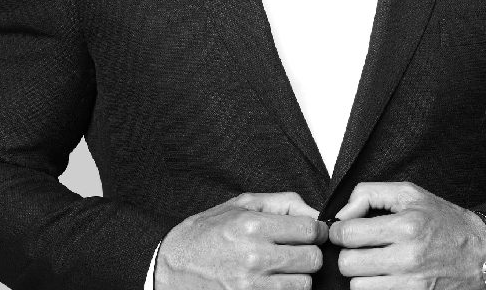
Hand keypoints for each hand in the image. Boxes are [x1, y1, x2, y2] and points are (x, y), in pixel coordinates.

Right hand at [154, 191, 328, 289]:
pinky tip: (272, 282)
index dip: (316, 231)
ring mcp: (250, 286)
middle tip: (296, 252)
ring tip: (282, 269)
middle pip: (312, 260)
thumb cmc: (205, 234)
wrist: (169, 268)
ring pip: (303, 285)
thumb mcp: (241, 205)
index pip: (311, 230)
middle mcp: (253, 257)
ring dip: (298, 277)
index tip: (311, 234)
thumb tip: (317, 212)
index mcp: (253, 227)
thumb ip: (284, 203)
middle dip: (309, 254)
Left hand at [329, 181, 485, 289]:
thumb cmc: (447, 223)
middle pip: (347, 264)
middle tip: (362, 247)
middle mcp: (408, 258)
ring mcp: (410, 285)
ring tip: (377, 263)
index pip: (348, 234)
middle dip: (350, 254)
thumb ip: (371, 193)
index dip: (340, 231)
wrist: (482, 256)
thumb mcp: (412, 194)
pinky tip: (386, 276)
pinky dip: (375, 287)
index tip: (345, 230)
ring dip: (362, 275)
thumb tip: (342, 214)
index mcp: (407, 226)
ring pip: (357, 286)